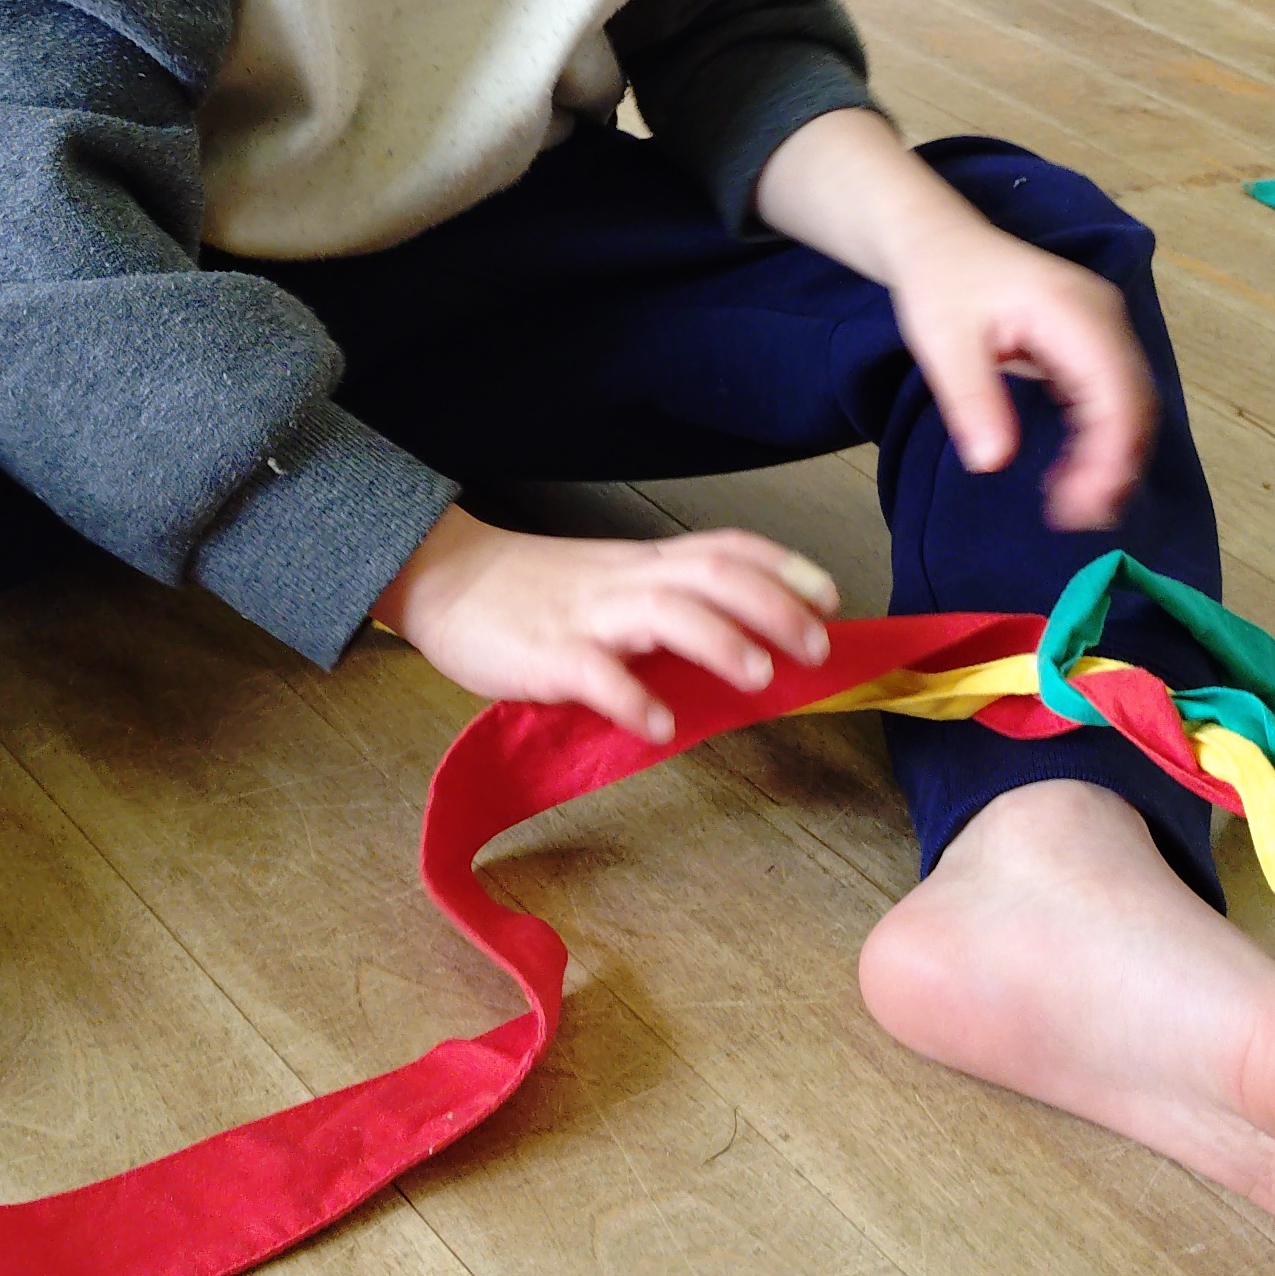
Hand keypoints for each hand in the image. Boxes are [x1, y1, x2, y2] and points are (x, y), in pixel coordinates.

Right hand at [372, 507, 837, 742]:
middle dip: (773, 605)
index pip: (726, 548)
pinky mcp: (546, 655)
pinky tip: (659, 727)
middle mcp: (626, 581)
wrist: (444, 578)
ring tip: (758, 677)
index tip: (830, 596)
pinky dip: (632, 698)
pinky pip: (595, 673)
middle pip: (713, 574)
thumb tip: (739, 645)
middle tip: (817, 648)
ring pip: (665, 611)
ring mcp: (587, 615)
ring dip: (718, 641)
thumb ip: (665, 605)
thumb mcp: (609, 583)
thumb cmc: (533, 590)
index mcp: (644, 563)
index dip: (784, 566)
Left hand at [886, 212, 1154, 530]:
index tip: (1083, 505)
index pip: (1117, 390)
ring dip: (1113, 460)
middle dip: (1116, 467)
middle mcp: (1103, 317)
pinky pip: (1114, 398)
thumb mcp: (941, 342)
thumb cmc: (941, 284)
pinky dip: (1101, 442)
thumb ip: (971, 399)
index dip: (1111, 454)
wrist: (940, 242)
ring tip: (1074, 509)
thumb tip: (994, 462)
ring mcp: (1104, 328)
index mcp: (1072, 310)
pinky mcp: (1095, 343)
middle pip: (1136, 402)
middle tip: (1078, 520)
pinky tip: (1069, 476)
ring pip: (1133, 405)